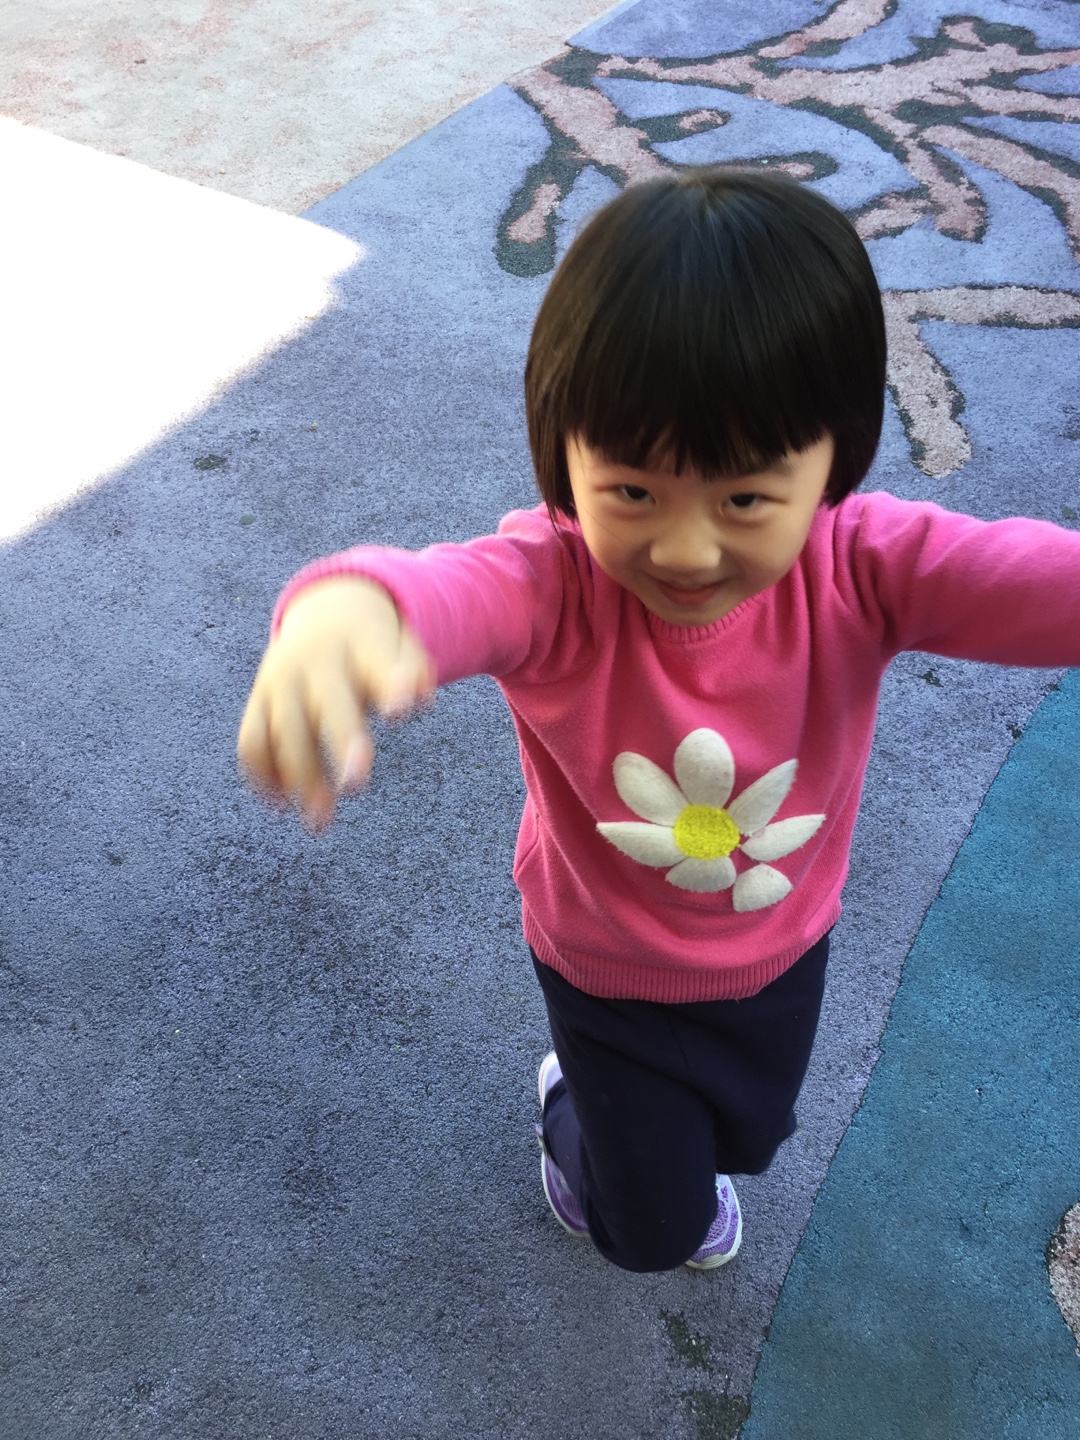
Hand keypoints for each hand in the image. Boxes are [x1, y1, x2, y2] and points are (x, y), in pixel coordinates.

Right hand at [237, 576, 434, 829]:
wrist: (324, 612)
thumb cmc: (373, 646)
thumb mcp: (400, 646)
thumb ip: (413, 672)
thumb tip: (419, 702)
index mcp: (360, 644)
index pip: (377, 663)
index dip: (391, 685)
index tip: (402, 712)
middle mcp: (315, 661)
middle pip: (326, 701)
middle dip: (339, 741)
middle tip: (355, 784)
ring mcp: (281, 680)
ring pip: (283, 730)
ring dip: (299, 777)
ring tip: (320, 820)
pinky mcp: (258, 700)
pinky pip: (251, 740)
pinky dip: (262, 775)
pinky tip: (285, 804)